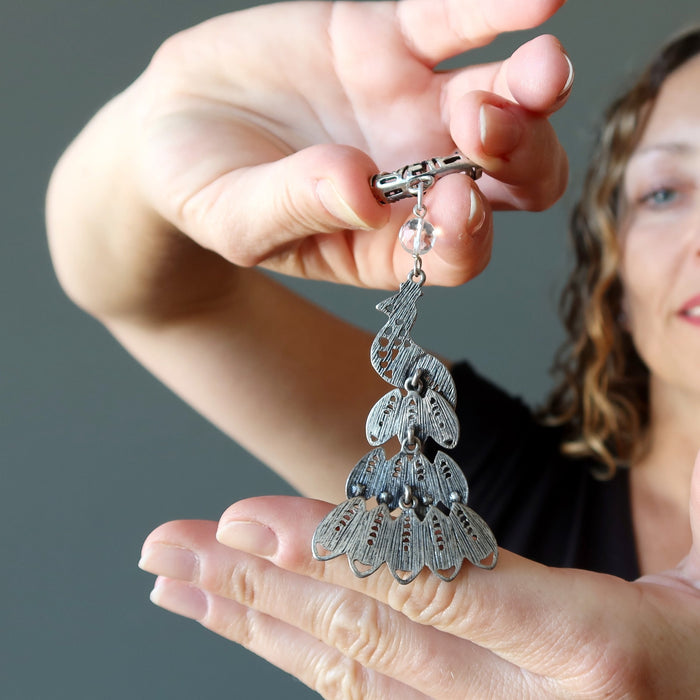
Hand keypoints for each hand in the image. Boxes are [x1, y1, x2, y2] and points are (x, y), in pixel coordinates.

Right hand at [49, 0, 571, 317]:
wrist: (174, 122)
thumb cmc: (203, 190)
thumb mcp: (233, 217)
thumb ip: (294, 209)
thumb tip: (360, 191)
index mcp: (385, 240)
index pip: (457, 251)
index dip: (468, 232)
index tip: (449, 202)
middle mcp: (416, 179)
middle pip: (510, 180)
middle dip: (521, 155)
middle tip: (480, 126)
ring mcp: (413, 109)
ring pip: (505, 101)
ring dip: (532, 87)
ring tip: (536, 65)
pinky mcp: (394, 41)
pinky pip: (457, 22)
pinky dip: (498, 8)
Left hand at [139, 454, 699, 697]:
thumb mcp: (699, 571)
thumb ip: (631, 521)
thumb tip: (570, 461)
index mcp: (594, 650)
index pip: (432, 588)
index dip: (330, 553)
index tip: (243, 521)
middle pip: (367, 641)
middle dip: (258, 592)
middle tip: (170, 551)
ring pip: (356, 680)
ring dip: (259, 629)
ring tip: (185, 587)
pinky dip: (309, 661)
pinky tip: (256, 629)